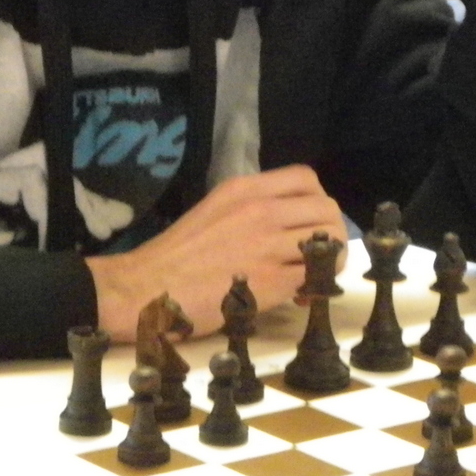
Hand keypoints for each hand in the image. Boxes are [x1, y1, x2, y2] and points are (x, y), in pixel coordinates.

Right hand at [85, 165, 345, 341]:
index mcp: (244, 189)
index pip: (306, 179)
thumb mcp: (213, 211)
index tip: (307, 224)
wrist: (145, 288)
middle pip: (326, 210)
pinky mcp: (271, 280)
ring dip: (327, 263)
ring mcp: (268, 244)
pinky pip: (315, 277)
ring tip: (309, 278)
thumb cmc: (174, 256)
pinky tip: (298, 297)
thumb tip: (283, 226)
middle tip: (315, 257)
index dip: (316, 202)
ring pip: (330, 244)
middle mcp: (261, 210)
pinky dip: (315, 287)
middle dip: (329, 235)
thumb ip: (249, 211)